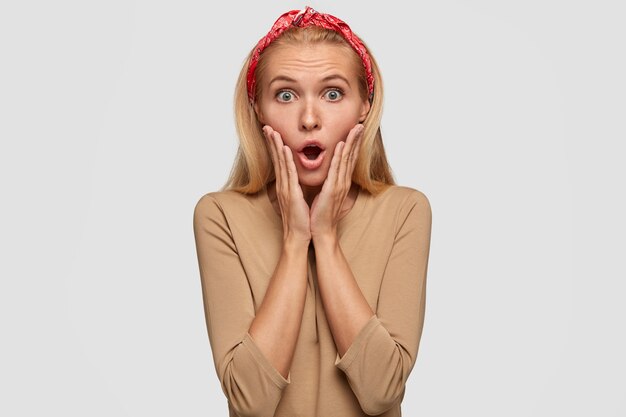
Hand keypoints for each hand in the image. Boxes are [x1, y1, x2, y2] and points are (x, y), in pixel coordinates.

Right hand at [262, 125, 310, 242]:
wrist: (299, 236)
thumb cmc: (301, 220)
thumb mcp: (297, 201)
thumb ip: (295, 189)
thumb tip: (296, 182)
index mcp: (285, 186)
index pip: (279, 162)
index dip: (275, 147)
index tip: (273, 133)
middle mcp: (283, 185)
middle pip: (276, 159)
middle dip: (272, 142)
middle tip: (267, 126)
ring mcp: (285, 189)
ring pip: (280, 163)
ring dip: (276, 146)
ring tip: (272, 132)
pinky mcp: (291, 194)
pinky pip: (289, 174)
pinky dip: (286, 161)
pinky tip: (284, 149)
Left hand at [310, 123, 363, 239]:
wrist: (320, 231)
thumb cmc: (320, 214)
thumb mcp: (325, 194)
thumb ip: (328, 182)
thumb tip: (327, 174)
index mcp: (340, 182)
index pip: (348, 160)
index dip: (353, 145)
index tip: (355, 131)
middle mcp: (342, 182)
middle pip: (351, 157)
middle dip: (356, 140)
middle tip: (360, 124)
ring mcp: (339, 185)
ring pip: (346, 160)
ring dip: (351, 143)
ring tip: (356, 129)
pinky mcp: (332, 190)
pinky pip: (336, 170)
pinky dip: (339, 157)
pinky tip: (341, 145)